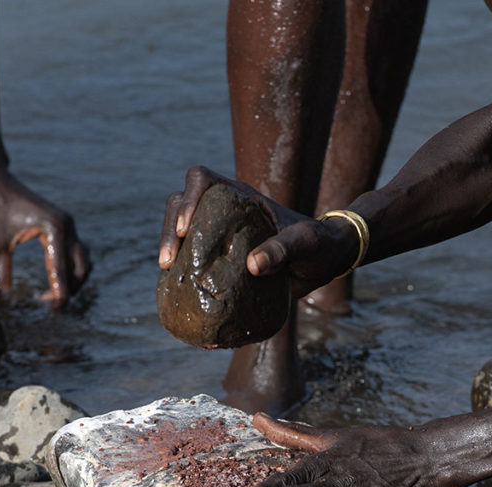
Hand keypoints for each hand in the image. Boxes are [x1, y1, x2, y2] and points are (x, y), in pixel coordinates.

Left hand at [0, 169, 89, 307]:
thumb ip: (0, 273)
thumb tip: (2, 300)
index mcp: (54, 230)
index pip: (61, 271)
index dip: (59, 295)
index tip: (55, 313)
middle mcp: (66, 226)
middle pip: (81, 268)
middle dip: (71, 288)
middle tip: (53, 305)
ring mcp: (66, 224)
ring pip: (82, 259)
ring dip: (73, 278)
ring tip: (54, 293)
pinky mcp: (61, 223)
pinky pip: (73, 250)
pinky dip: (68, 266)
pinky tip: (52, 277)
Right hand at [159, 166, 361, 298]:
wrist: (323, 261)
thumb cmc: (318, 245)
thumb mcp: (306, 244)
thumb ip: (285, 248)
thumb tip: (253, 265)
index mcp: (241, 199)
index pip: (202, 180)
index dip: (187, 198)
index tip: (185, 227)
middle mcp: (223, 212)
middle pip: (178, 206)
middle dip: (167, 231)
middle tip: (168, 262)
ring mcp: (218, 235)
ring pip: (179, 234)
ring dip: (169, 252)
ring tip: (169, 276)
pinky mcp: (219, 259)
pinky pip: (192, 263)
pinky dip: (184, 278)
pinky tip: (182, 300)